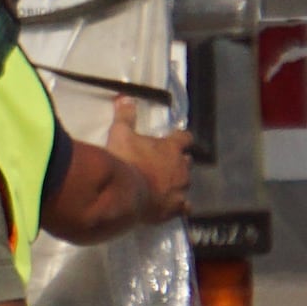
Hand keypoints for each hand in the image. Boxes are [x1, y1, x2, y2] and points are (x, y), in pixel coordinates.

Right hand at [99, 97, 192, 221]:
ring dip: (178, 183)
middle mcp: (181, 167)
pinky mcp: (176, 207)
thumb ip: (125, 116)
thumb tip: (125, 97)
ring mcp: (180, 188)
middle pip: (186, 161)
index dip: (181, 138)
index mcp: (171, 147)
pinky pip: (184, 207)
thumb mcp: (120, 133)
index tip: (178, 139)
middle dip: (178, 162)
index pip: (185, 138)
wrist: (125, 192)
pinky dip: (180, 206)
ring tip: (166, 186)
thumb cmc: (125, 160)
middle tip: (164, 164)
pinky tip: (174, 208)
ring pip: (186, 183)